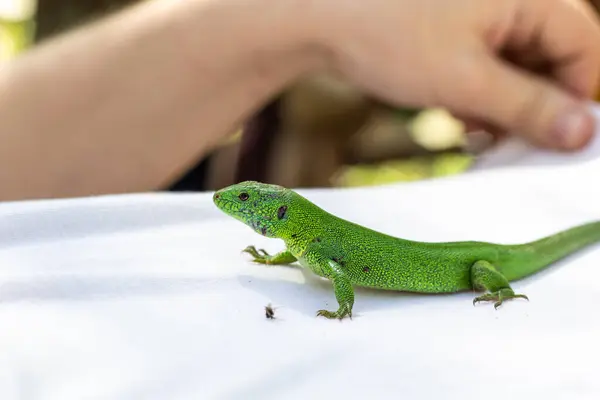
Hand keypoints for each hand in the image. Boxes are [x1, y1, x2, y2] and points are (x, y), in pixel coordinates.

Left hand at [311, 0, 599, 149]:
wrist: (318, 19)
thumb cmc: (387, 35)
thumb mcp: (464, 80)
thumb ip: (527, 107)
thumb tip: (582, 132)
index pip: (583, 48)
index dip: (578, 99)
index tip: (563, 142)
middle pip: (550, 59)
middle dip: (532, 107)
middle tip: (512, 145)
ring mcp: (479, 13)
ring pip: (515, 68)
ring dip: (502, 106)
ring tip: (475, 128)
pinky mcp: (455, 29)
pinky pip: (485, 66)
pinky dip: (478, 95)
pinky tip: (459, 114)